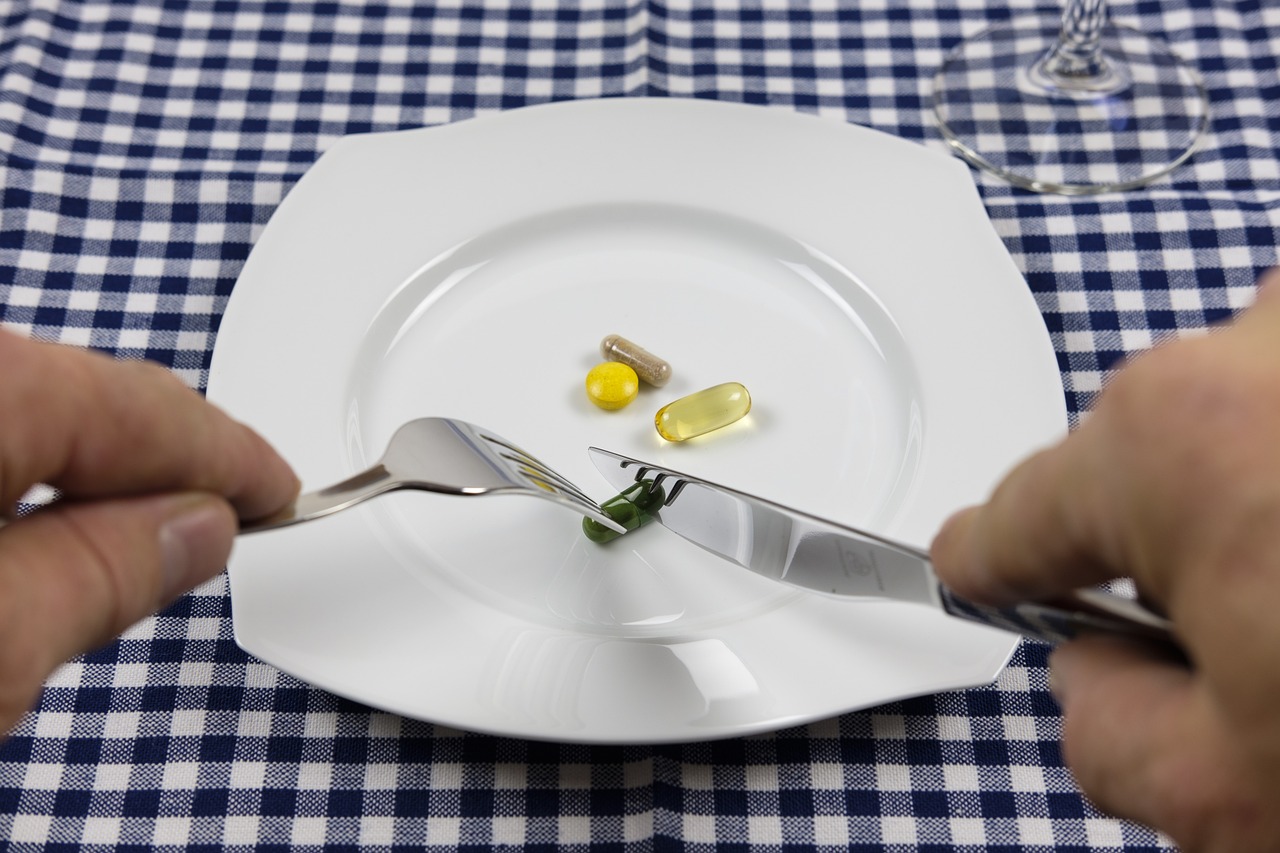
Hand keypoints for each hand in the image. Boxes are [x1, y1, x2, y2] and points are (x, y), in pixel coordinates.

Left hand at [0, 329, 297, 735]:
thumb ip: (100, 573)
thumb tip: (195, 528)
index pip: (138, 407)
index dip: (229, 456)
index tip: (281, 492)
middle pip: (73, 394)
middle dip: (159, 459)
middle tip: (231, 512)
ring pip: (19, 416)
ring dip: (84, 473)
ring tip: (138, 533)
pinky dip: (17, 479)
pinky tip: (31, 528)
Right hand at [930, 268, 1279, 849]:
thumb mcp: (1228, 794)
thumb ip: (1106, 725)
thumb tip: (1103, 674)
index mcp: (1177, 442)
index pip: (1019, 515)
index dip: (986, 563)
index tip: (968, 566)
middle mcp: (1267, 343)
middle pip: (1152, 453)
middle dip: (1178, 541)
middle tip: (1260, 643)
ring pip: (1251, 402)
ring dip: (1269, 483)